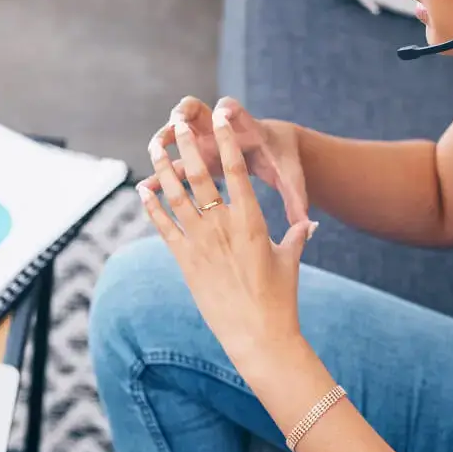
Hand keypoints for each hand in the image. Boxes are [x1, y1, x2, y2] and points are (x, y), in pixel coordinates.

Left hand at [138, 100, 318, 371]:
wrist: (258, 334)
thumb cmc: (279, 298)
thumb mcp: (289, 260)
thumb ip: (296, 236)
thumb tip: (311, 223)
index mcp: (251, 220)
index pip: (237, 171)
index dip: (227, 140)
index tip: (220, 117)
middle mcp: (223, 227)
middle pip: (200, 176)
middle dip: (188, 145)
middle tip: (179, 121)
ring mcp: (201, 243)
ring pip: (176, 196)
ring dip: (163, 168)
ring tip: (155, 145)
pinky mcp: (184, 262)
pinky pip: (163, 227)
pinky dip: (151, 205)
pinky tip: (142, 188)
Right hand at [145, 97, 309, 226]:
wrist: (271, 148)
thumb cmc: (282, 161)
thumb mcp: (291, 177)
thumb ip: (297, 197)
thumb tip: (310, 223)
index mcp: (244, 128)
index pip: (234, 109)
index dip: (228, 110)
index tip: (224, 112)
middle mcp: (219, 130)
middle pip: (196, 111)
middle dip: (184, 115)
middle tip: (175, 122)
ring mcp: (203, 141)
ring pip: (177, 134)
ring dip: (164, 139)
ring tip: (154, 149)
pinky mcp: (195, 159)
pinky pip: (173, 165)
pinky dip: (161, 175)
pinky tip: (147, 188)